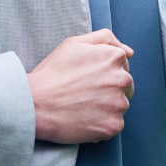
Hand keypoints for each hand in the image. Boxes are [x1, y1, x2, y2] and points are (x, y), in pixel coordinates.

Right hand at [27, 29, 135, 144]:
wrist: (36, 104)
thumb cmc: (53, 72)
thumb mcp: (75, 43)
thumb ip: (105, 39)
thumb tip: (129, 52)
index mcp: (115, 57)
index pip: (122, 65)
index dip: (104, 72)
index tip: (88, 79)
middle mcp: (122, 79)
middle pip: (124, 86)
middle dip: (109, 89)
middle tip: (84, 94)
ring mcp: (118, 104)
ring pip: (119, 106)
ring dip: (106, 108)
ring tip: (82, 107)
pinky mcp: (112, 126)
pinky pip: (114, 125)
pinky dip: (102, 125)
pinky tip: (84, 120)